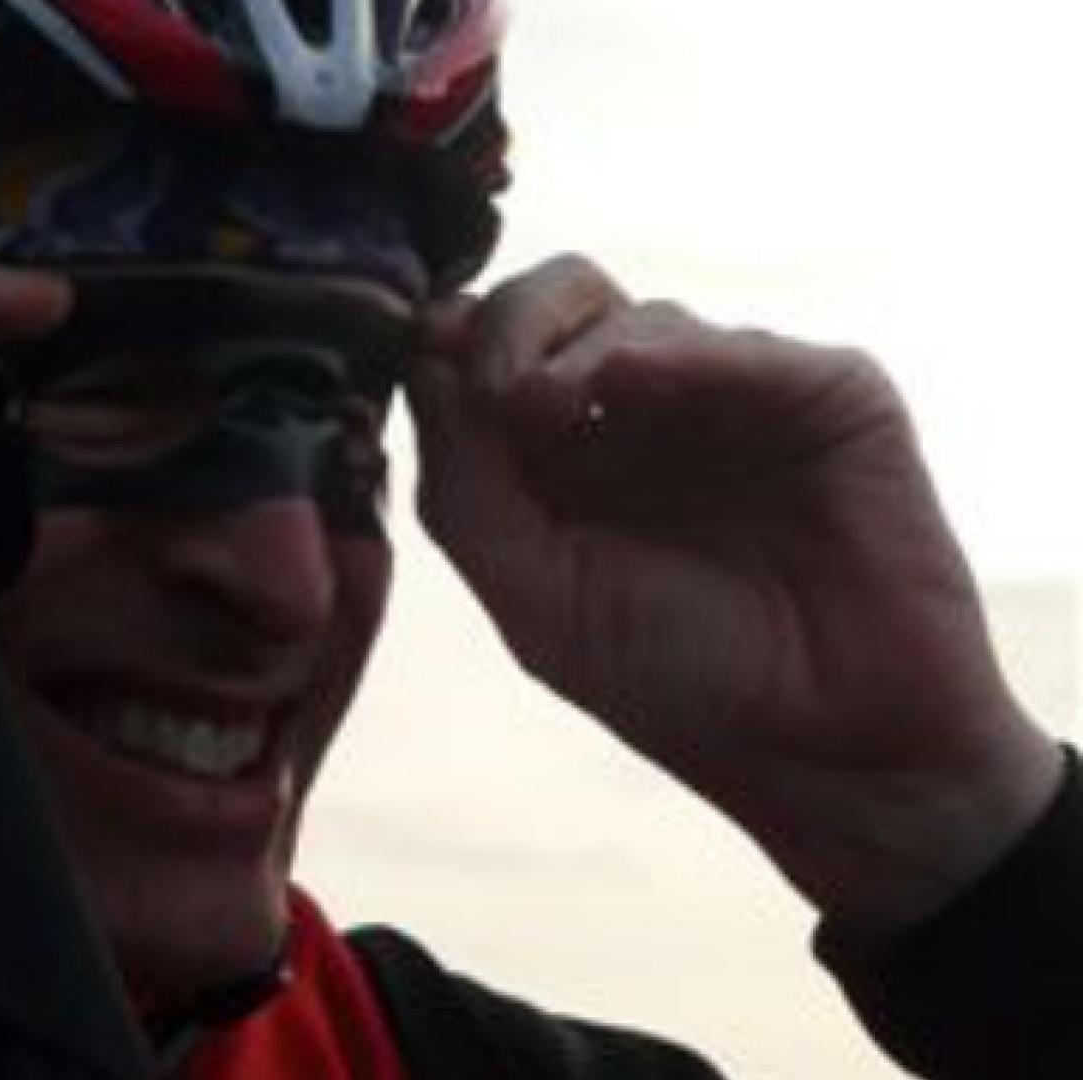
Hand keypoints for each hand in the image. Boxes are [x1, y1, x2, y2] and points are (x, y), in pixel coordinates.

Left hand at [410, 255, 1062, 928]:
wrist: (827, 751)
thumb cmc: (675, 680)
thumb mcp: (533, 598)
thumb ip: (463, 488)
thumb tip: (426, 360)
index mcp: (561, 454)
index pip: (486, 349)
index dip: (451, 341)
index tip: (424, 358)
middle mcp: (643, 413)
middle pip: (556, 302)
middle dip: (508, 322)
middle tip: (492, 385)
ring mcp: (733, 396)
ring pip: (640, 316)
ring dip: (576, 351)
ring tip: (545, 407)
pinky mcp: (826, 395)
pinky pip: (746, 347)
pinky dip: (679, 354)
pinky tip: (627, 381)